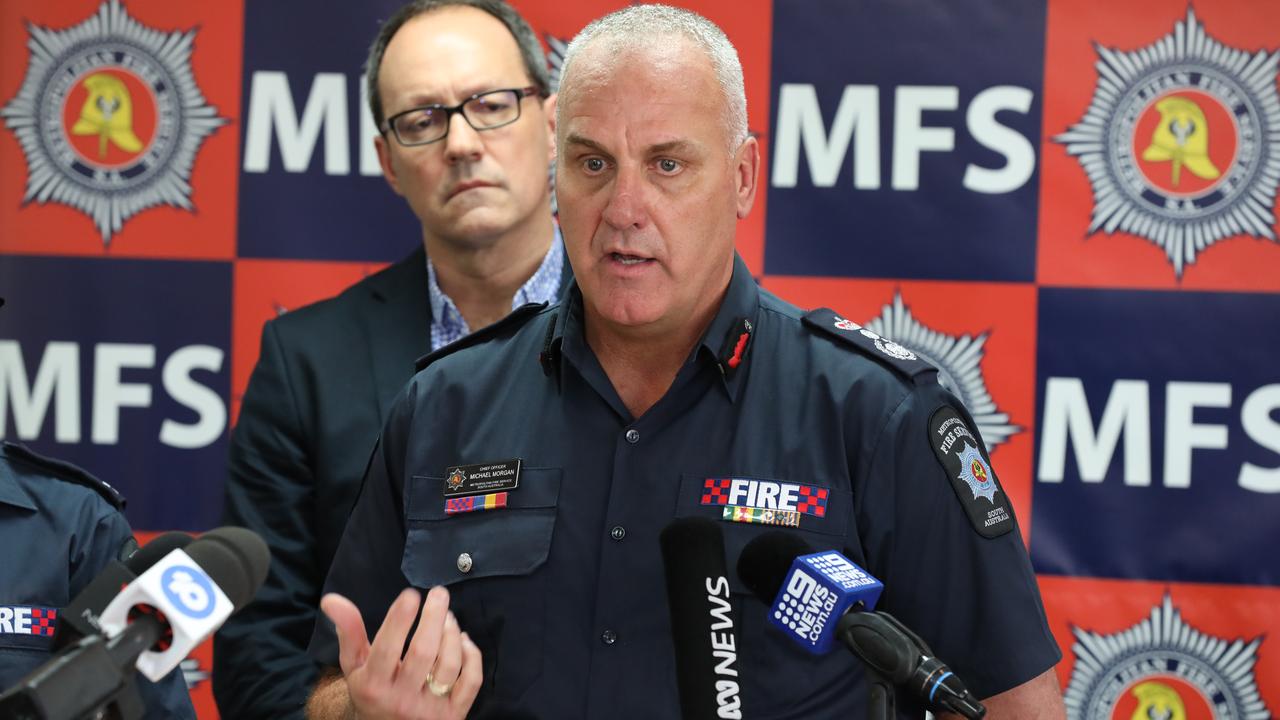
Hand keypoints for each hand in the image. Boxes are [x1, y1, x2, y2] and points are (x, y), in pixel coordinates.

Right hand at [321, 586, 481, 719]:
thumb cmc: (370, 690)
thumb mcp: (353, 665)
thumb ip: (348, 631)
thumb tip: (331, 599)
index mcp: (373, 686)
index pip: (387, 649)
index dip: (399, 620)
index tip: (410, 595)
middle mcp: (401, 700)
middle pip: (423, 652)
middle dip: (433, 618)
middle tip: (439, 593)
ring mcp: (429, 710)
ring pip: (448, 665)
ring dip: (452, 634)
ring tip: (448, 616)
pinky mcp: (454, 714)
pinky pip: (471, 682)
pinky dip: (472, 656)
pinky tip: (463, 639)